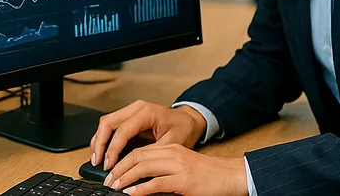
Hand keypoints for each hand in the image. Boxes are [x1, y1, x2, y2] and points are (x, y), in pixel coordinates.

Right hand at [89, 101, 206, 169]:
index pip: (122, 130)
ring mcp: (131, 110)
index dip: (113, 149)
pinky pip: (111, 125)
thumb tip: (133, 167)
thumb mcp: (171, 144)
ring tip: (95, 159)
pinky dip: (104, 138)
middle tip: (97, 162)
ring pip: (106, 123)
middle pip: (108, 122)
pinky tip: (101, 151)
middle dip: (100, 143)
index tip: (109, 164)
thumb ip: (150, 154)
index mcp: (146, 112)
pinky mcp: (128, 116)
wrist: (188, 120)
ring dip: (99, 140)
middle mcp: (135, 108)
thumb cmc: (183, 129)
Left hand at [102, 143, 246, 195]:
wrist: (232, 176)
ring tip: (114, 187)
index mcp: (171, 149)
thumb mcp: (182, 166)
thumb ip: (163, 169)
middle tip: (108, 180)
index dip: (122, 160)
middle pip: (137, 156)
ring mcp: (178, 166)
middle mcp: (172, 154)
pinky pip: (156, 183)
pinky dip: (140, 189)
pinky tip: (131, 193)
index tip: (111, 171)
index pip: (139, 151)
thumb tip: (140, 179)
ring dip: (125, 178)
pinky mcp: (183, 181)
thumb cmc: (208, 174)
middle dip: (119, 168)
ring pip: (143, 167)